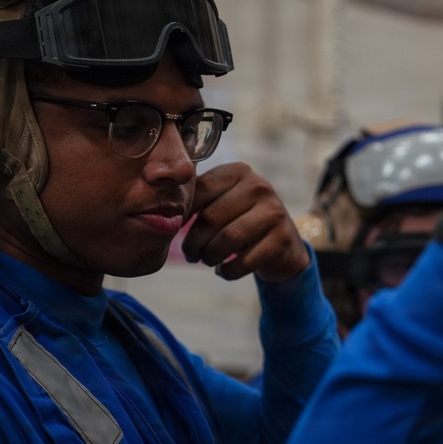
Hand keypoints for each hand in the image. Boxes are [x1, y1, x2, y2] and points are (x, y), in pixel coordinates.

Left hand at [182, 163, 310, 282]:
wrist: (283, 246)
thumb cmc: (242, 221)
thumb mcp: (224, 201)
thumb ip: (198, 198)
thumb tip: (160, 212)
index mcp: (239, 171)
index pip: (201, 190)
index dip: (182, 214)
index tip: (174, 231)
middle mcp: (259, 186)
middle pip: (211, 217)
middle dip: (193, 242)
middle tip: (190, 254)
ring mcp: (274, 211)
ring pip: (228, 239)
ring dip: (209, 257)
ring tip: (206, 261)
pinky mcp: (282, 238)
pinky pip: (244, 261)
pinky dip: (227, 271)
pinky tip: (224, 270)